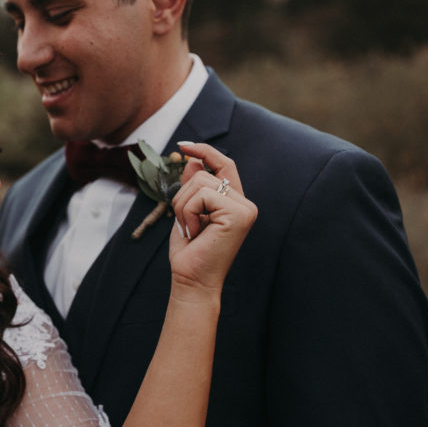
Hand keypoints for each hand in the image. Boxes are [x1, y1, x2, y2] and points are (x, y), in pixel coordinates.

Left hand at [167, 142, 256, 291]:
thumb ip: (192, 188)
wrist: (192, 280)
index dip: (205, 151)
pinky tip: (195, 233)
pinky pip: (201, 195)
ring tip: (191, 230)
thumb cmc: (190, 252)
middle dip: (182, 196)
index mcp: (234, 202)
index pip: (223, 165)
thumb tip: (194, 160)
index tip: (184, 145)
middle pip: (205, 174)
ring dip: (183, 207)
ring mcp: (245, 208)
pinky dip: (188, 213)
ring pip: (200, 183)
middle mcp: (245, 203)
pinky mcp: (239, 214)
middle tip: (185, 225)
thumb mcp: (186, 213)